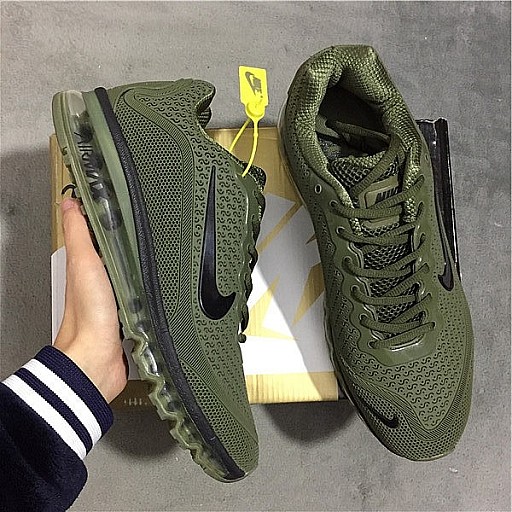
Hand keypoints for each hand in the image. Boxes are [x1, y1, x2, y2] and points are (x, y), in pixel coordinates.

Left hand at [54, 198, 127, 402]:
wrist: (98, 358)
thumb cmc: (89, 315)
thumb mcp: (83, 263)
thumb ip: (78, 234)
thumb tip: (69, 204)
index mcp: (84, 267)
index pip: (88, 234)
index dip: (95, 216)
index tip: (104, 199)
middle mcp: (96, 282)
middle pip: (106, 252)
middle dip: (117, 237)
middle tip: (128, 219)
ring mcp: (112, 299)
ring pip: (121, 271)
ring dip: (129, 261)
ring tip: (140, 246)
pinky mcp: (126, 314)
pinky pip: (134, 292)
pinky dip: (139, 284)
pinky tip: (147, 283)